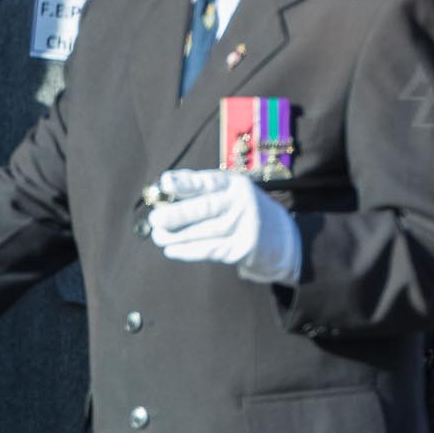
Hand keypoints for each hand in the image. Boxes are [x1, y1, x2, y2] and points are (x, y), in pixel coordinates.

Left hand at [147, 169, 301, 285]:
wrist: (278, 237)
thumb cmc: (241, 210)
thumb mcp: (229, 192)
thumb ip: (200, 188)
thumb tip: (163, 187)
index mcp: (235, 184)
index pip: (209, 181)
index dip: (186, 182)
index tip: (166, 183)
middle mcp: (241, 202)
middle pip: (205, 207)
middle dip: (176, 214)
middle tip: (155, 218)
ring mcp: (243, 225)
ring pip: (203, 232)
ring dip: (176, 236)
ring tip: (159, 237)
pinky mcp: (241, 248)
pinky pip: (208, 250)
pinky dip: (186, 251)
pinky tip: (172, 250)